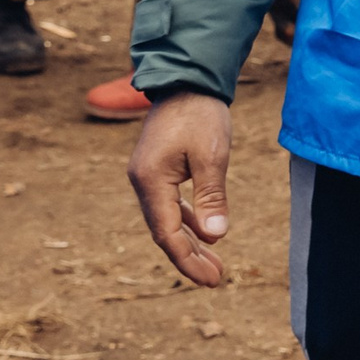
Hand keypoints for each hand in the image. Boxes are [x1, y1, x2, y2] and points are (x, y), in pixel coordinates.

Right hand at [127, 91, 233, 287]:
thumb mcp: (212, 156)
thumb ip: (211, 197)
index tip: (211, 280)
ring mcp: (148, 176)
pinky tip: (205, 233)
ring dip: (189, 242)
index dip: (187, 260)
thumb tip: (216, 237)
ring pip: (167, 220)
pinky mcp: (158, 169)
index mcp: (150, 181)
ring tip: (214, 264)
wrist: (186, 79)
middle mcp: (142, 183)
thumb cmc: (200, 114)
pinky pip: (170, 204)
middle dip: (189, 258)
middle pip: (165, 232)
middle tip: (216, 280)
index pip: (167, 234)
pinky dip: (188, 220)